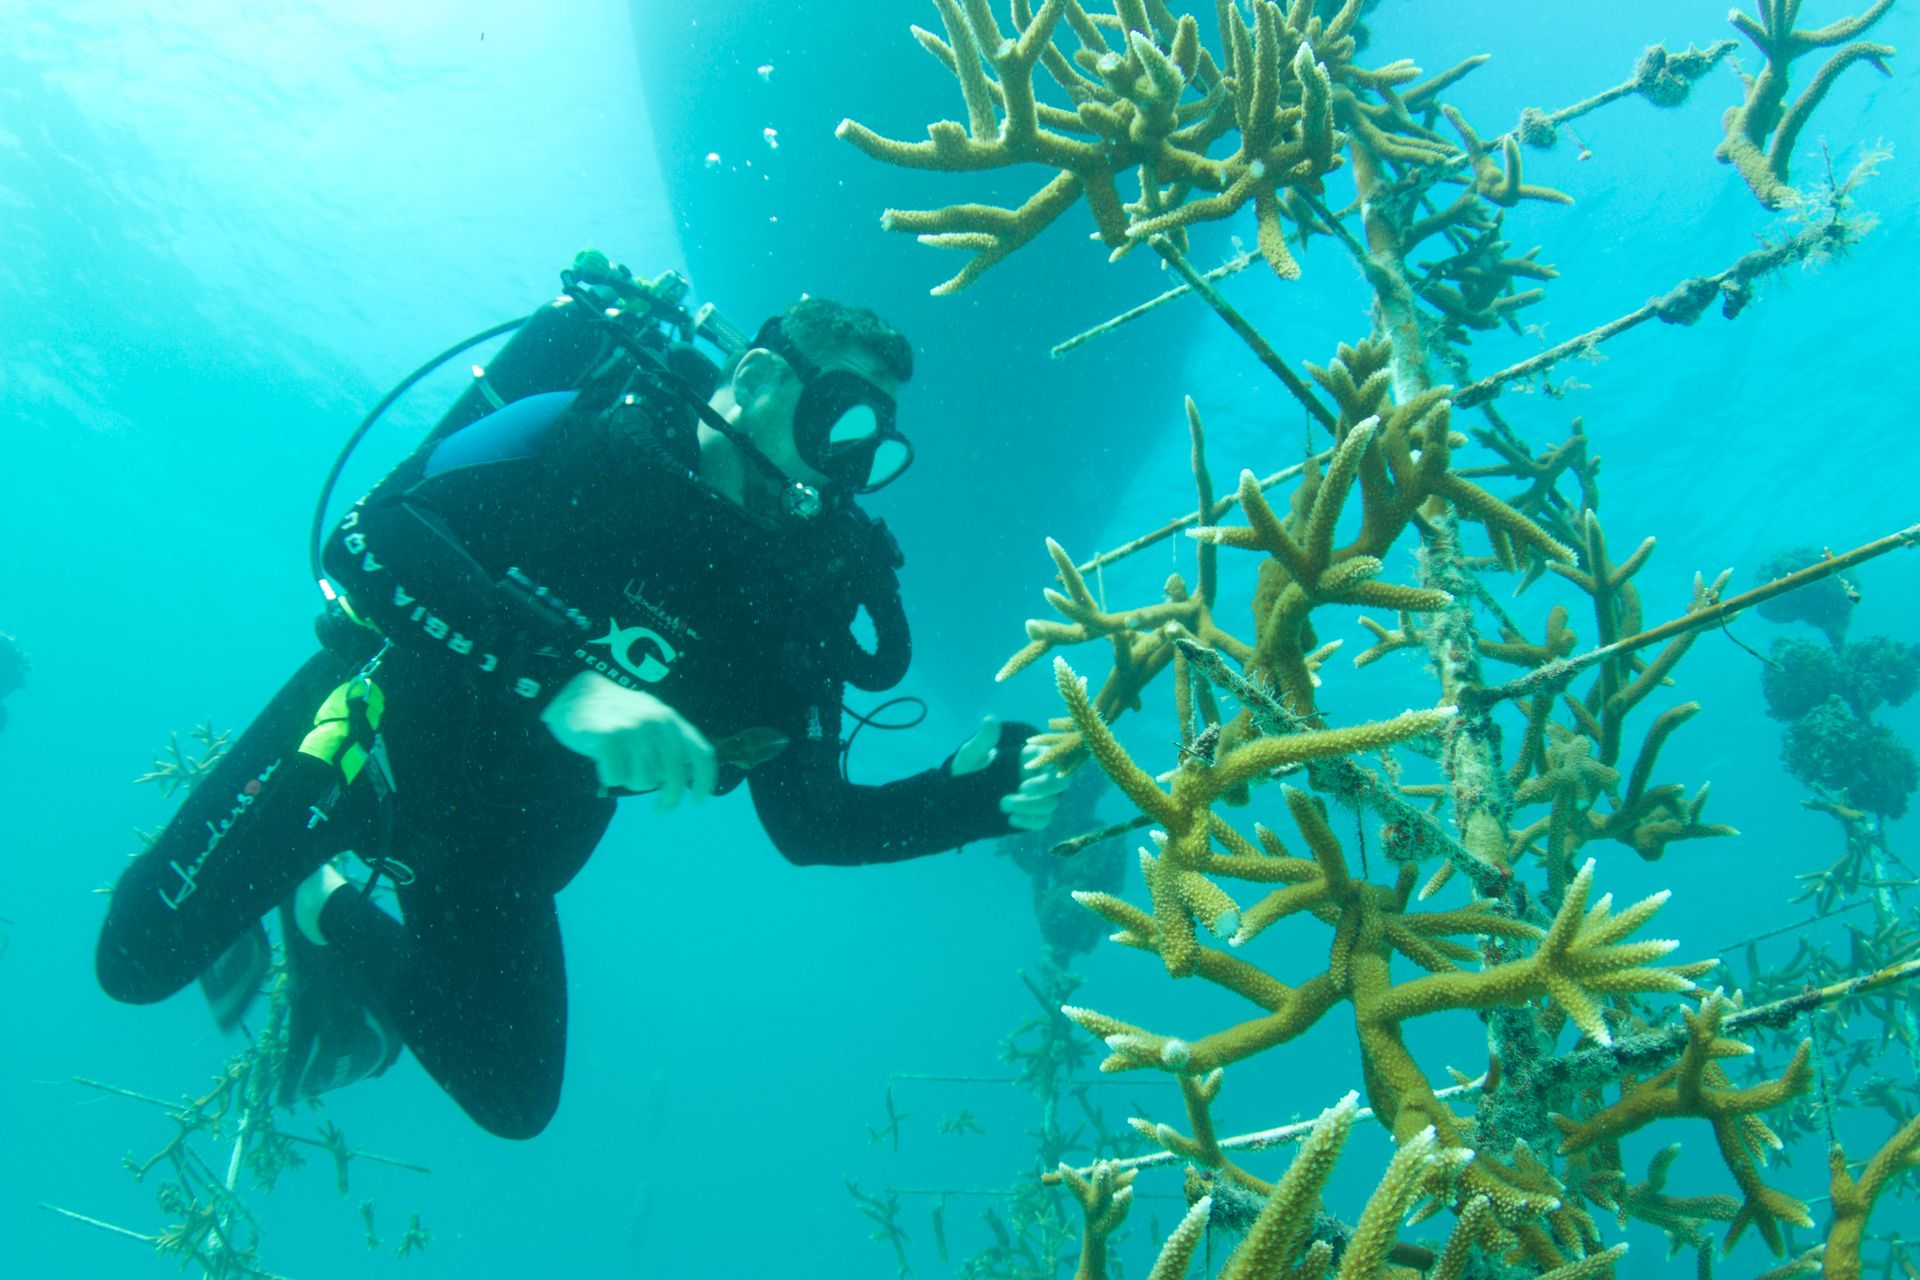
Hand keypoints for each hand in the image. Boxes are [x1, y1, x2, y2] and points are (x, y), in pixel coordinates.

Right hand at [541, 671, 715, 809]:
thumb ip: (668, 746)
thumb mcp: (649, 722)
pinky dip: (609, 776)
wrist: (576, 694)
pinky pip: (616, 778)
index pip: (701, 754)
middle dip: (668, 800)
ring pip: (644, 781)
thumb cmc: (616, 716)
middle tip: (659, 811)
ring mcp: (633, 728)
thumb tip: (681, 783)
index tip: (697, 802)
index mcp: (671, 719)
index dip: (705, 782)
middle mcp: (657, 722)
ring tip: (620, 763)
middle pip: (674, 776)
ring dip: (631, 781)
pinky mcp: (608, 737)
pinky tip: (602, 759)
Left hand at [950, 716, 1069, 832]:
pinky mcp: (1031, 815)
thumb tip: (990, 719)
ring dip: (1031, 805)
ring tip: (1003, 804)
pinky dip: (1030, 821)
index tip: (1028, 767)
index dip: (1052, 760)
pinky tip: (1011, 819)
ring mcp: (1036, 797)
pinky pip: (1043, 820)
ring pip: (1051, 803)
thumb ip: (983, 741)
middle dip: (1046, 786)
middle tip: (1021, 788)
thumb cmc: (966, 772)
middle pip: (1062, 781)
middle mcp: (1037, 776)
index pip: (1054, 754)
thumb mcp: (971, 756)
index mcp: (1028, 756)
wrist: (957, 802)